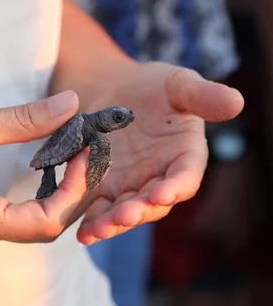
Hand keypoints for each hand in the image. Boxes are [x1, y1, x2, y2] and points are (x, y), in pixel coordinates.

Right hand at [0, 91, 89, 248]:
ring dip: (60, 193)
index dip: (76, 189)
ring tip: (76, 158)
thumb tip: (72, 104)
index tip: (87, 152)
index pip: (46, 221)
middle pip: (44, 226)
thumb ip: (25, 119)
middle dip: (74, 192)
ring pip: (33, 222)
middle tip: (89, 154)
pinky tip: (50, 167)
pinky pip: (17, 214)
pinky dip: (41, 193)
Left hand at [76, 62, 244, 244]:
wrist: (118, 92)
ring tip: (96, 231)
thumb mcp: (178, 85)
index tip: (163, 193)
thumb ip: (203, 95)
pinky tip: (82, 233)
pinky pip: (98, 206)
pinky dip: (91, 220)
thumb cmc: (155, 87)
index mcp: (184, 157)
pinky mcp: (105, 187)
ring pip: (124, 211)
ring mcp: (131, 186)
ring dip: (111, 224)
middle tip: (123, 216)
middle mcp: (159, 178)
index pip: (185, 177)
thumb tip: (237, 102)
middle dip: (138, 211)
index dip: (176, 187)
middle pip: (152, 203)